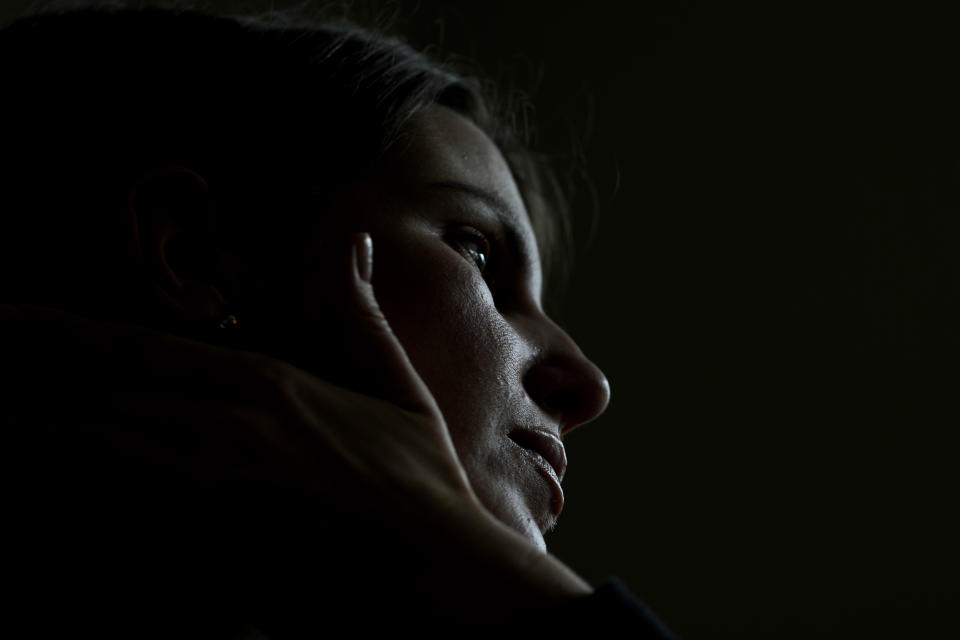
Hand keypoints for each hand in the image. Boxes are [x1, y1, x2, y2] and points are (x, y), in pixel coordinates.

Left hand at [2, 233, 590, 633]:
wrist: (433, 572)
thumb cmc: (418, 484)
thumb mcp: (396, 388)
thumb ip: (357, 314)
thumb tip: (350, 240)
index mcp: (266, 383)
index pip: (141, 348)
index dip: (62, 333)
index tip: (2, 319)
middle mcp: (224, 425)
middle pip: (94, 397)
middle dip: (18, 382)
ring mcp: (208, 489)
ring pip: (86, 454)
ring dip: (22, 437)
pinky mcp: (202, 550)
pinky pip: (106, 526)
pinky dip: (56, 509)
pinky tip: (20, 503)